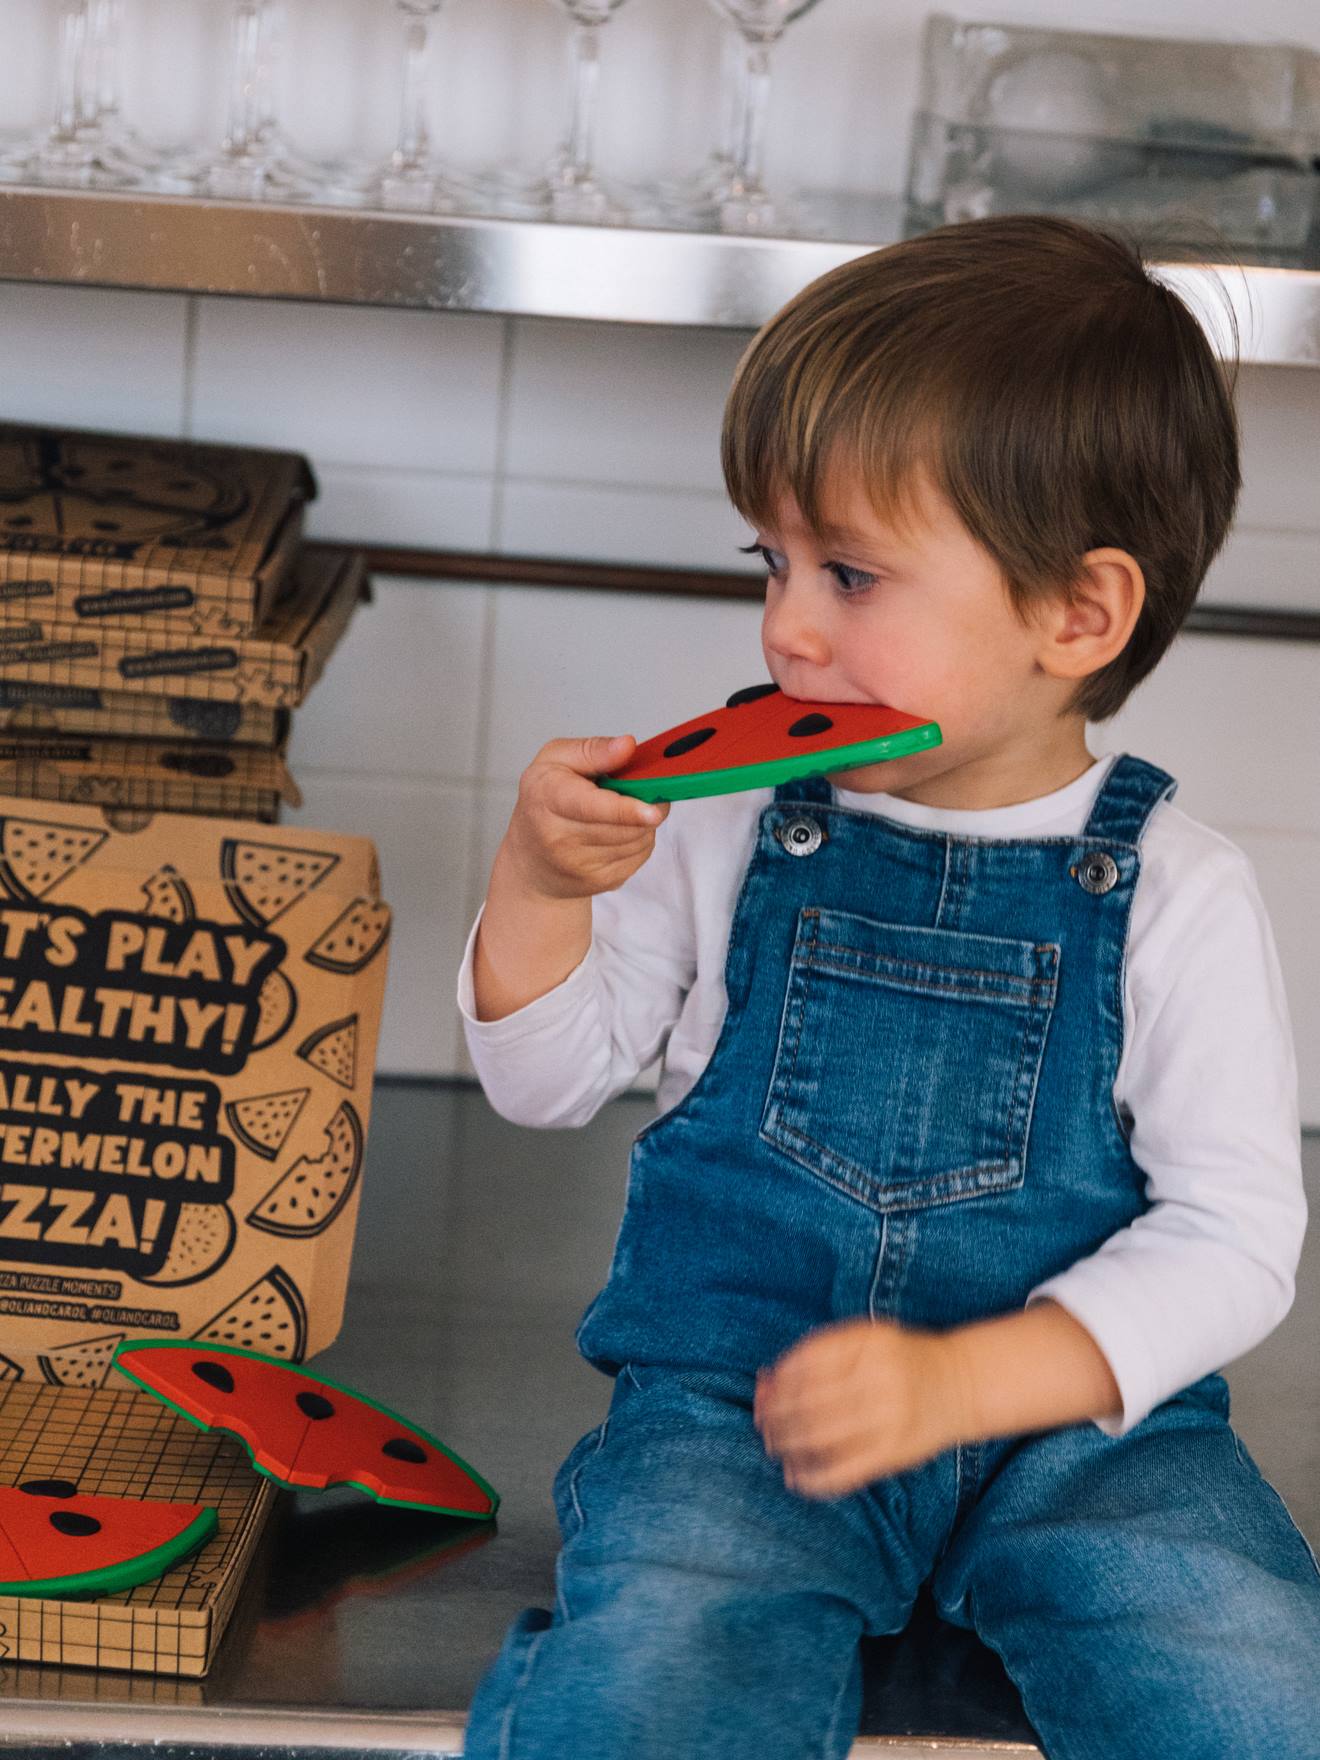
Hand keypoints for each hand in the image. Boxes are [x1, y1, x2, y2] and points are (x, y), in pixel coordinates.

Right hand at [500, 733, 669, 901]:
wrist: (532, 861)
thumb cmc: (544, 803)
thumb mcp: (555, 760)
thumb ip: (592, 750)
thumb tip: (627, 745)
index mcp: (548, 798)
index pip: (592, 807)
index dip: (626, 809)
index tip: (653, 810)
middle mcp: (559, 837)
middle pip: (624, 826)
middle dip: (646, 805)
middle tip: (645, 789)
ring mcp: (580, 865)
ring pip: (637, 840)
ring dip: (643, 822)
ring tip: (624, 810)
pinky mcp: (601, 882)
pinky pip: (640, 855)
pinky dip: (640, 838)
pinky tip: (621, 829)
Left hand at [754, 1317, 967, 1498]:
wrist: (960, 1384)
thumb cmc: (901, 1359)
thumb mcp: (866, 1338)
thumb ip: (819, 1352)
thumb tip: (766, 1379)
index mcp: (868, 1342)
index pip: (805, 1363)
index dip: (778, 1382)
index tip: (764, 1392)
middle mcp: (878, 1378)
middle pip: (808, 1402)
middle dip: (776, 1417)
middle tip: (763, 1426)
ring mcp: (888, 1418)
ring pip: (820, 1437)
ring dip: (788, 1446)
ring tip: (775, 1448)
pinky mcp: (895, 1453)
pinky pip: (844, 1471)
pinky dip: (813, 1478)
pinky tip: (795, 1478)